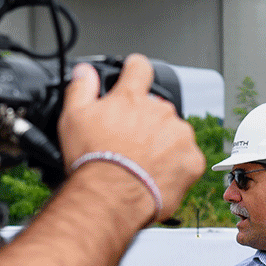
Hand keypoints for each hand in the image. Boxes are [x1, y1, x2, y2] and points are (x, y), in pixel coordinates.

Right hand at [58, 54, 204, 223]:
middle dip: (146, 122)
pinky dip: (176, 166)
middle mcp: (160, 111)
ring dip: (163, 144)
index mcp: (131, 98)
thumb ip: (81, 89)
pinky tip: (157, 176)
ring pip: (174, 133)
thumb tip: (84, 72)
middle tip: (129, 144)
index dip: (135, 69)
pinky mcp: (192, 159)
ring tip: (142, 165)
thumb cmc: (93, 161)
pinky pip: (187, 159)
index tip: (135, 72)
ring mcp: (179, 135)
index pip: (139, 68)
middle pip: (157, 108)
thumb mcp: (73, 118)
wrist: (112, 197)